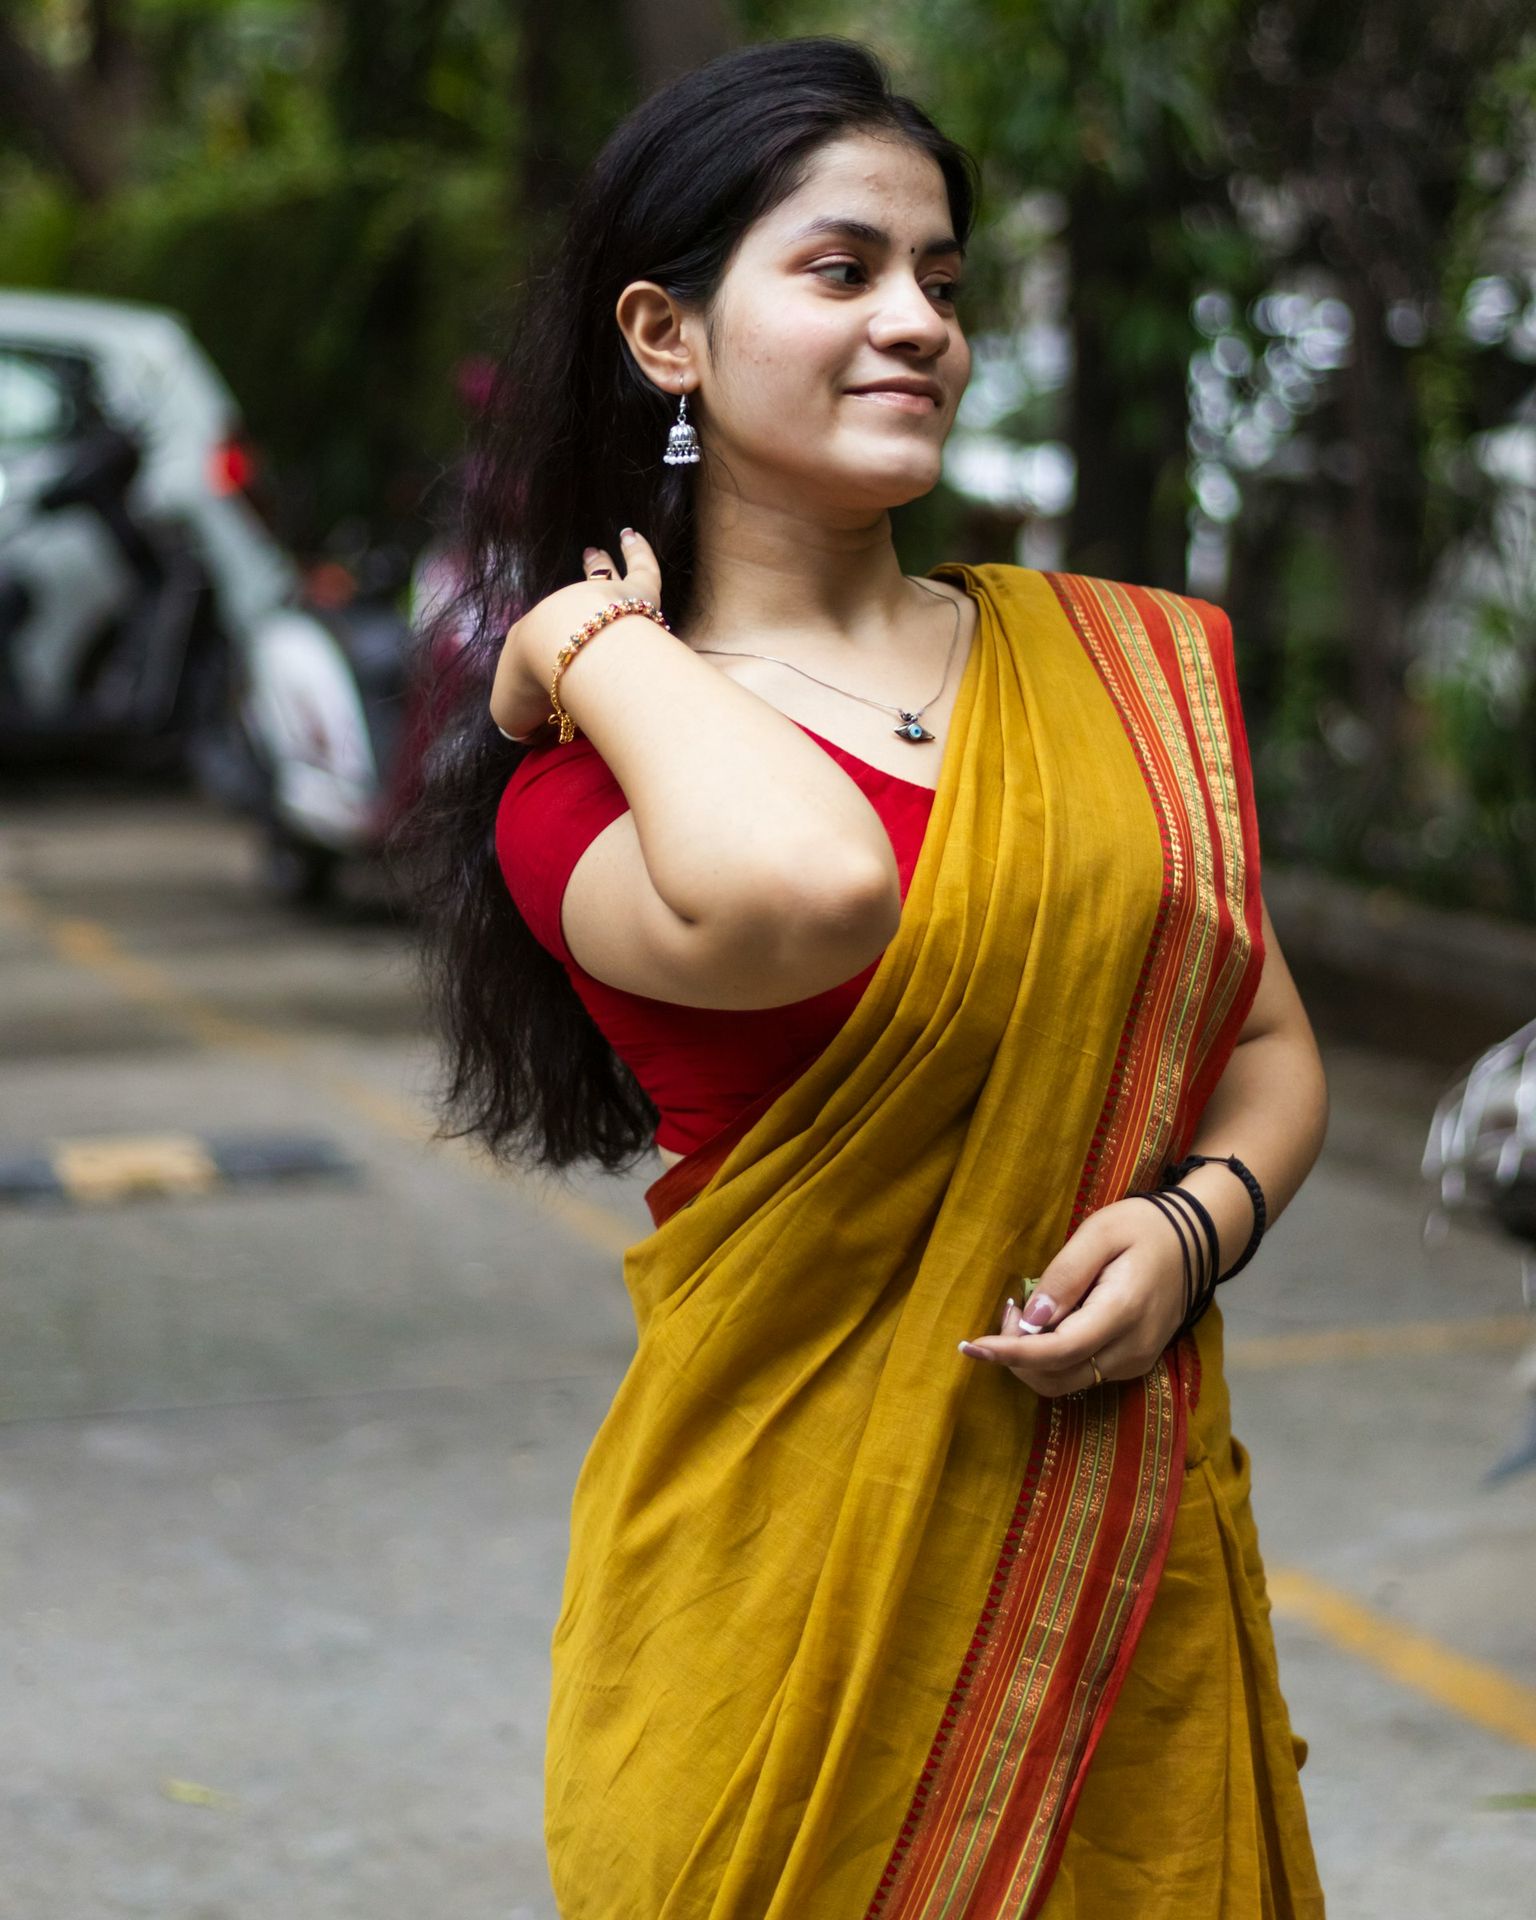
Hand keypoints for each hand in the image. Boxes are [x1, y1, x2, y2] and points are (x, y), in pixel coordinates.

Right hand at [489, 529, 664, 740]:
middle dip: (569, 606)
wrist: (561, 650)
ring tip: (596, 550)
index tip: (551, 698)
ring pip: (600, 578)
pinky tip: (631, 534)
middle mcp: (565, 613)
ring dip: (597, 565)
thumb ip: (524, 725)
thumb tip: (537, 732)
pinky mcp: (635, 594)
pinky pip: (641, 565)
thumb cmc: (535, 685)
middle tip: (568, 609)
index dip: (543, 677)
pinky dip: (638, 549)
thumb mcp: (515, 718)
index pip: (538, 654)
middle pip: (569, 611)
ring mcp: (599, 600)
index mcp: (532, 641)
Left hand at [957, 1196, 1191, 1395]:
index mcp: (1124, 1311)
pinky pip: (1081, 1374)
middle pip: (1057, 1377)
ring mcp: (1135, 1362)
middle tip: (1009, 1308)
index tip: (970, 1346)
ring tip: (1025, 1313)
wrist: (1195, 1241)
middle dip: (1015, 1355)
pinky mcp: (1133, 1364)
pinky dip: (1053, 1358)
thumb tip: (1031, 1319)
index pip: (1059, 1351)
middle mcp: (1132, 1349)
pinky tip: (1050, 1323)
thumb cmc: (1144, 1228)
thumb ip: (1065, 1275)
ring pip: (1066, 1382)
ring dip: (1032, 1359)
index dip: (1010, 1354)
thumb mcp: (1100, 1232)